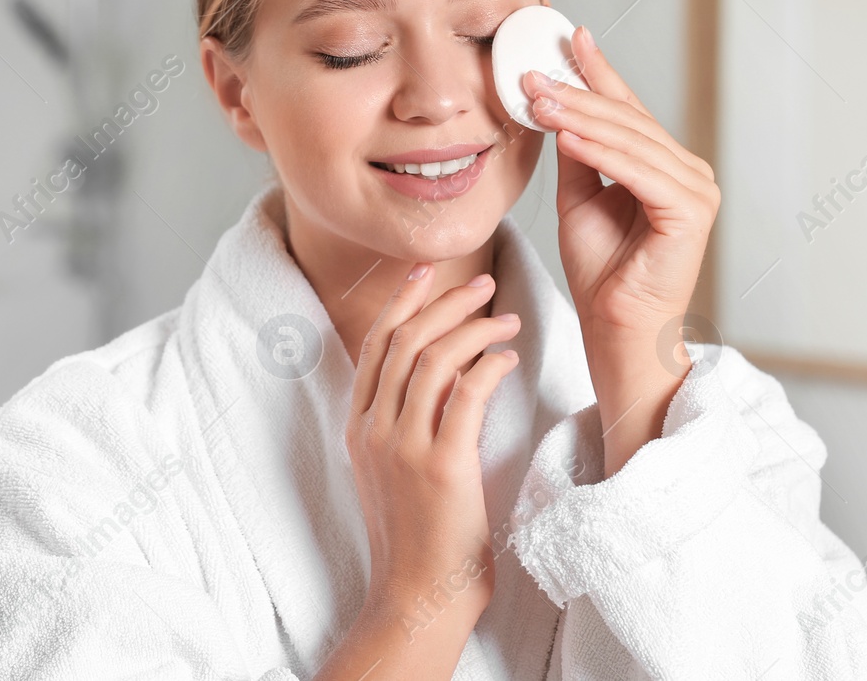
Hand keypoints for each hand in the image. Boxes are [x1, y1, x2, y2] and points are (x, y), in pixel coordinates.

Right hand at [344, 264, 520, 641]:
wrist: (416, 594)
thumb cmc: (418, 535)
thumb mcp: (395, 468)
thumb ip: (407, 419)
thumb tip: (444, 369)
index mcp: (359, 428)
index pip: (375, 346)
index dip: (401, 303)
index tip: (425, 273)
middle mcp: (374, 431)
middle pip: (404, 342)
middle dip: (444, 303)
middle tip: (481, 284)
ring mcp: (404, 447)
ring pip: (433, 359)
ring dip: (474, 330)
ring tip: (506, 320)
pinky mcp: (441, 465)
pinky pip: (466, 394)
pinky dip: (488, 366)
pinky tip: (507, 360)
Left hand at [522, 24, 719, 473]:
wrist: (614, 329)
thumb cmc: (601, 272)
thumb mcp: (580, 197)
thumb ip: (578, 152)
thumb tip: (557, 106)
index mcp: (666, 167)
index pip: (627, 110)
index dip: (596, 72)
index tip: (567, 36)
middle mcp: (689, 173)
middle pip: (627, 120)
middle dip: (576, 92)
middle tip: (531, 71)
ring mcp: (695, 191)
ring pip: (630, 140)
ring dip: (581, 117)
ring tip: (539, 97)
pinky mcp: (689, 213)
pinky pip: (638, 172)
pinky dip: (602, 152)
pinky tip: (567, 136)